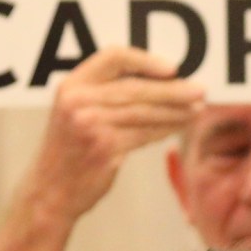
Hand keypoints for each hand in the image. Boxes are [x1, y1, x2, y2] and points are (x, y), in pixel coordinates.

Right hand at [22, 48, 205, 223]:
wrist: (50, 192)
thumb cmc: (68, 152)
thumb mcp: (74, 113)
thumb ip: (103, 94)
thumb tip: (158, 80)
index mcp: (71, 86)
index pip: (113, 58)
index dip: (146, 60)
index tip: (173, 68)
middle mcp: (78, 101)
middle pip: (136, 87)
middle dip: (173, 89)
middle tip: (200, 90)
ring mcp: (91, 125)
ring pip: (144, 111)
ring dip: (176, 110)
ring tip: (198, 108)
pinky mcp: (104, 149)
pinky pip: (144, 134)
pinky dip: (165, 129)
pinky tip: (180, 126)